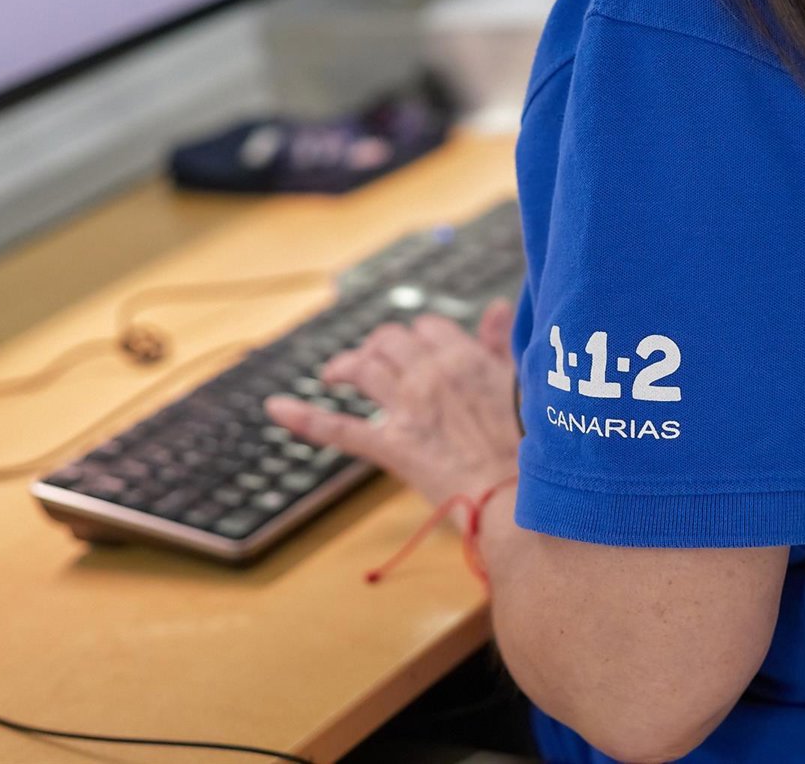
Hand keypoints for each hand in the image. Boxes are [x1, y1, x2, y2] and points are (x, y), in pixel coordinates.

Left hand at [264, 300, 519, 519]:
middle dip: (377, 347)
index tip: (414, 351)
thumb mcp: (520, 384)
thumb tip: (499, 307)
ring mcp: (407, 409)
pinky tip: (275, 408)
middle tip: (373, 363)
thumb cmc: (529, 445)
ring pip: (362, 368)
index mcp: (464, 357)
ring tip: (336, 376)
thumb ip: (502, 344)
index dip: (416, 337)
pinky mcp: (391, 446)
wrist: (520, 497)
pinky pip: (339, 427)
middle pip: (388, 341)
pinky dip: (303, 417)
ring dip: (345, 366)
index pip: (427, 328)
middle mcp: (430, 375)